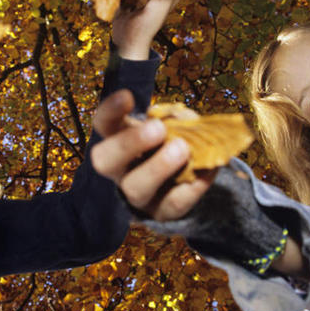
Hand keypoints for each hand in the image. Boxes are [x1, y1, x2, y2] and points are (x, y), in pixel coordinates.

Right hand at [91, 90, 212, 219]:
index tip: (127, 97)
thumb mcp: (175, 125)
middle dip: (129, 143)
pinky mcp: (161, 213)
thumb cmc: (175, 143)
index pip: (103, 124)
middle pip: (105, 161)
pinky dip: (191, 188)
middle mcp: (120, 169)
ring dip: (159, 167)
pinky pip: (172, 204)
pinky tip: (206, 171)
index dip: (110, 111)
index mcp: (119, 140)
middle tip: (158, 129)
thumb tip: (183, 119)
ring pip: (135, 188)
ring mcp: (138, 195)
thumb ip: (177, 119)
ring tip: (183, 149)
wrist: (190, 181)